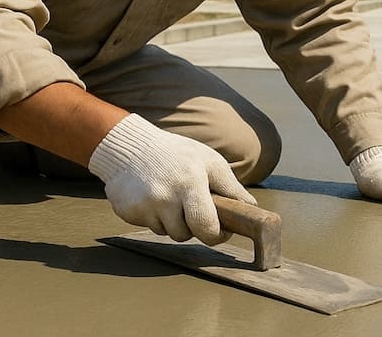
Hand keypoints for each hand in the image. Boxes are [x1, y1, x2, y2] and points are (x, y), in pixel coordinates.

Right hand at [88, 114, 254, 243]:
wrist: (131, 147)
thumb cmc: (177, 154)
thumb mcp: (208, 161)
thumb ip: (230, 187)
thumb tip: (251, 208)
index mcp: (191, 181)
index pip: (207, 226)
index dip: (217, 234)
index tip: (219, 229)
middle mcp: (167, 195)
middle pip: (186, 235)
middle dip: (194, 229)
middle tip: (194, 214)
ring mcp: (146, 204)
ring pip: (168, 233)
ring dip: (173, 222)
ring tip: (171, 198)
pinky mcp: (129, 211)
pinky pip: (150, 227)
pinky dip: (155, 217)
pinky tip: (152, 197)